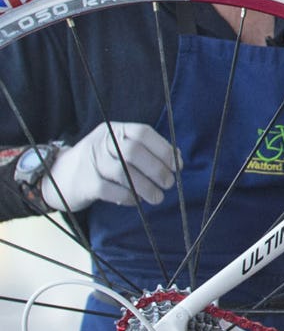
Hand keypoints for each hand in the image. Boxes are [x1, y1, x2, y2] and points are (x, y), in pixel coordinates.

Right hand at [41, 122, 178, 211]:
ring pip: (124, 172)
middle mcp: (102, 142)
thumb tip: (176, 159)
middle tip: (169, 184)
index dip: (164, 149)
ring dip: (146, 187)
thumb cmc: (100, 162)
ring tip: (158, 197)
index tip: (177, 166)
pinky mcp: (85, 183)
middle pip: (134, 152)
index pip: (143, 133)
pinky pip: (112, 190)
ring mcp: (91, 162)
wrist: (58, 175)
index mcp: (115, 130)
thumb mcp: (119, 148)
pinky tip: (137, 201)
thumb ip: (145, 151)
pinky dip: (129, 197)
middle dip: (157, 169)